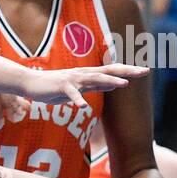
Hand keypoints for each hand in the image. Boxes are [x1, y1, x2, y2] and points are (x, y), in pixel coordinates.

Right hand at [21, 63, 148, 105]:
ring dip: (109, 82)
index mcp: (88, 75)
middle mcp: (83, 74)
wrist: (31, 83)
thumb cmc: (54, 87)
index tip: (146, 70)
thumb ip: (94, 86)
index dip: (129, 70)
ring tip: (124, 85)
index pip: (112, 71)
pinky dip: (77, 100)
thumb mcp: (79, 88)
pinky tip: (83, 107)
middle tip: (144, 71)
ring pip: (94, 79)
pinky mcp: (61, 87)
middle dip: (127, 71)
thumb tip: (112, 85)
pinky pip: (71, 94)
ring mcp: (72, 80)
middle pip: (108, 71)